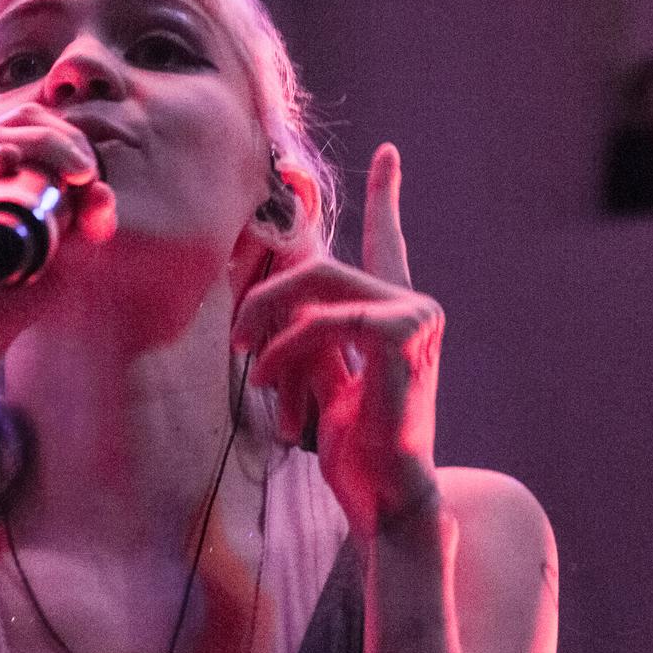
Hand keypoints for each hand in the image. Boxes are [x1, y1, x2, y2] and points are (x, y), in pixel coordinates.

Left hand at [231, 143, 440, 531]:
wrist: (386, 497)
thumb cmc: (353, 448)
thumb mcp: (321, 379)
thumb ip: (307, 333)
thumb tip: (257, 302)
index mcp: (397, 313)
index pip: (388, 244)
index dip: (387, 197)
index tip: (387, 155)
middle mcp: (414, 307)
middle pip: (318, 266)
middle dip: (265, 297)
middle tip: (236, 342)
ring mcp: (416, 318)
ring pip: (317, 284)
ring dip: (270, 325)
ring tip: (254, 369)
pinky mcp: (403, 336)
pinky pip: (323, 320)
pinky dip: (287, 349)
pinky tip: (275, 384)